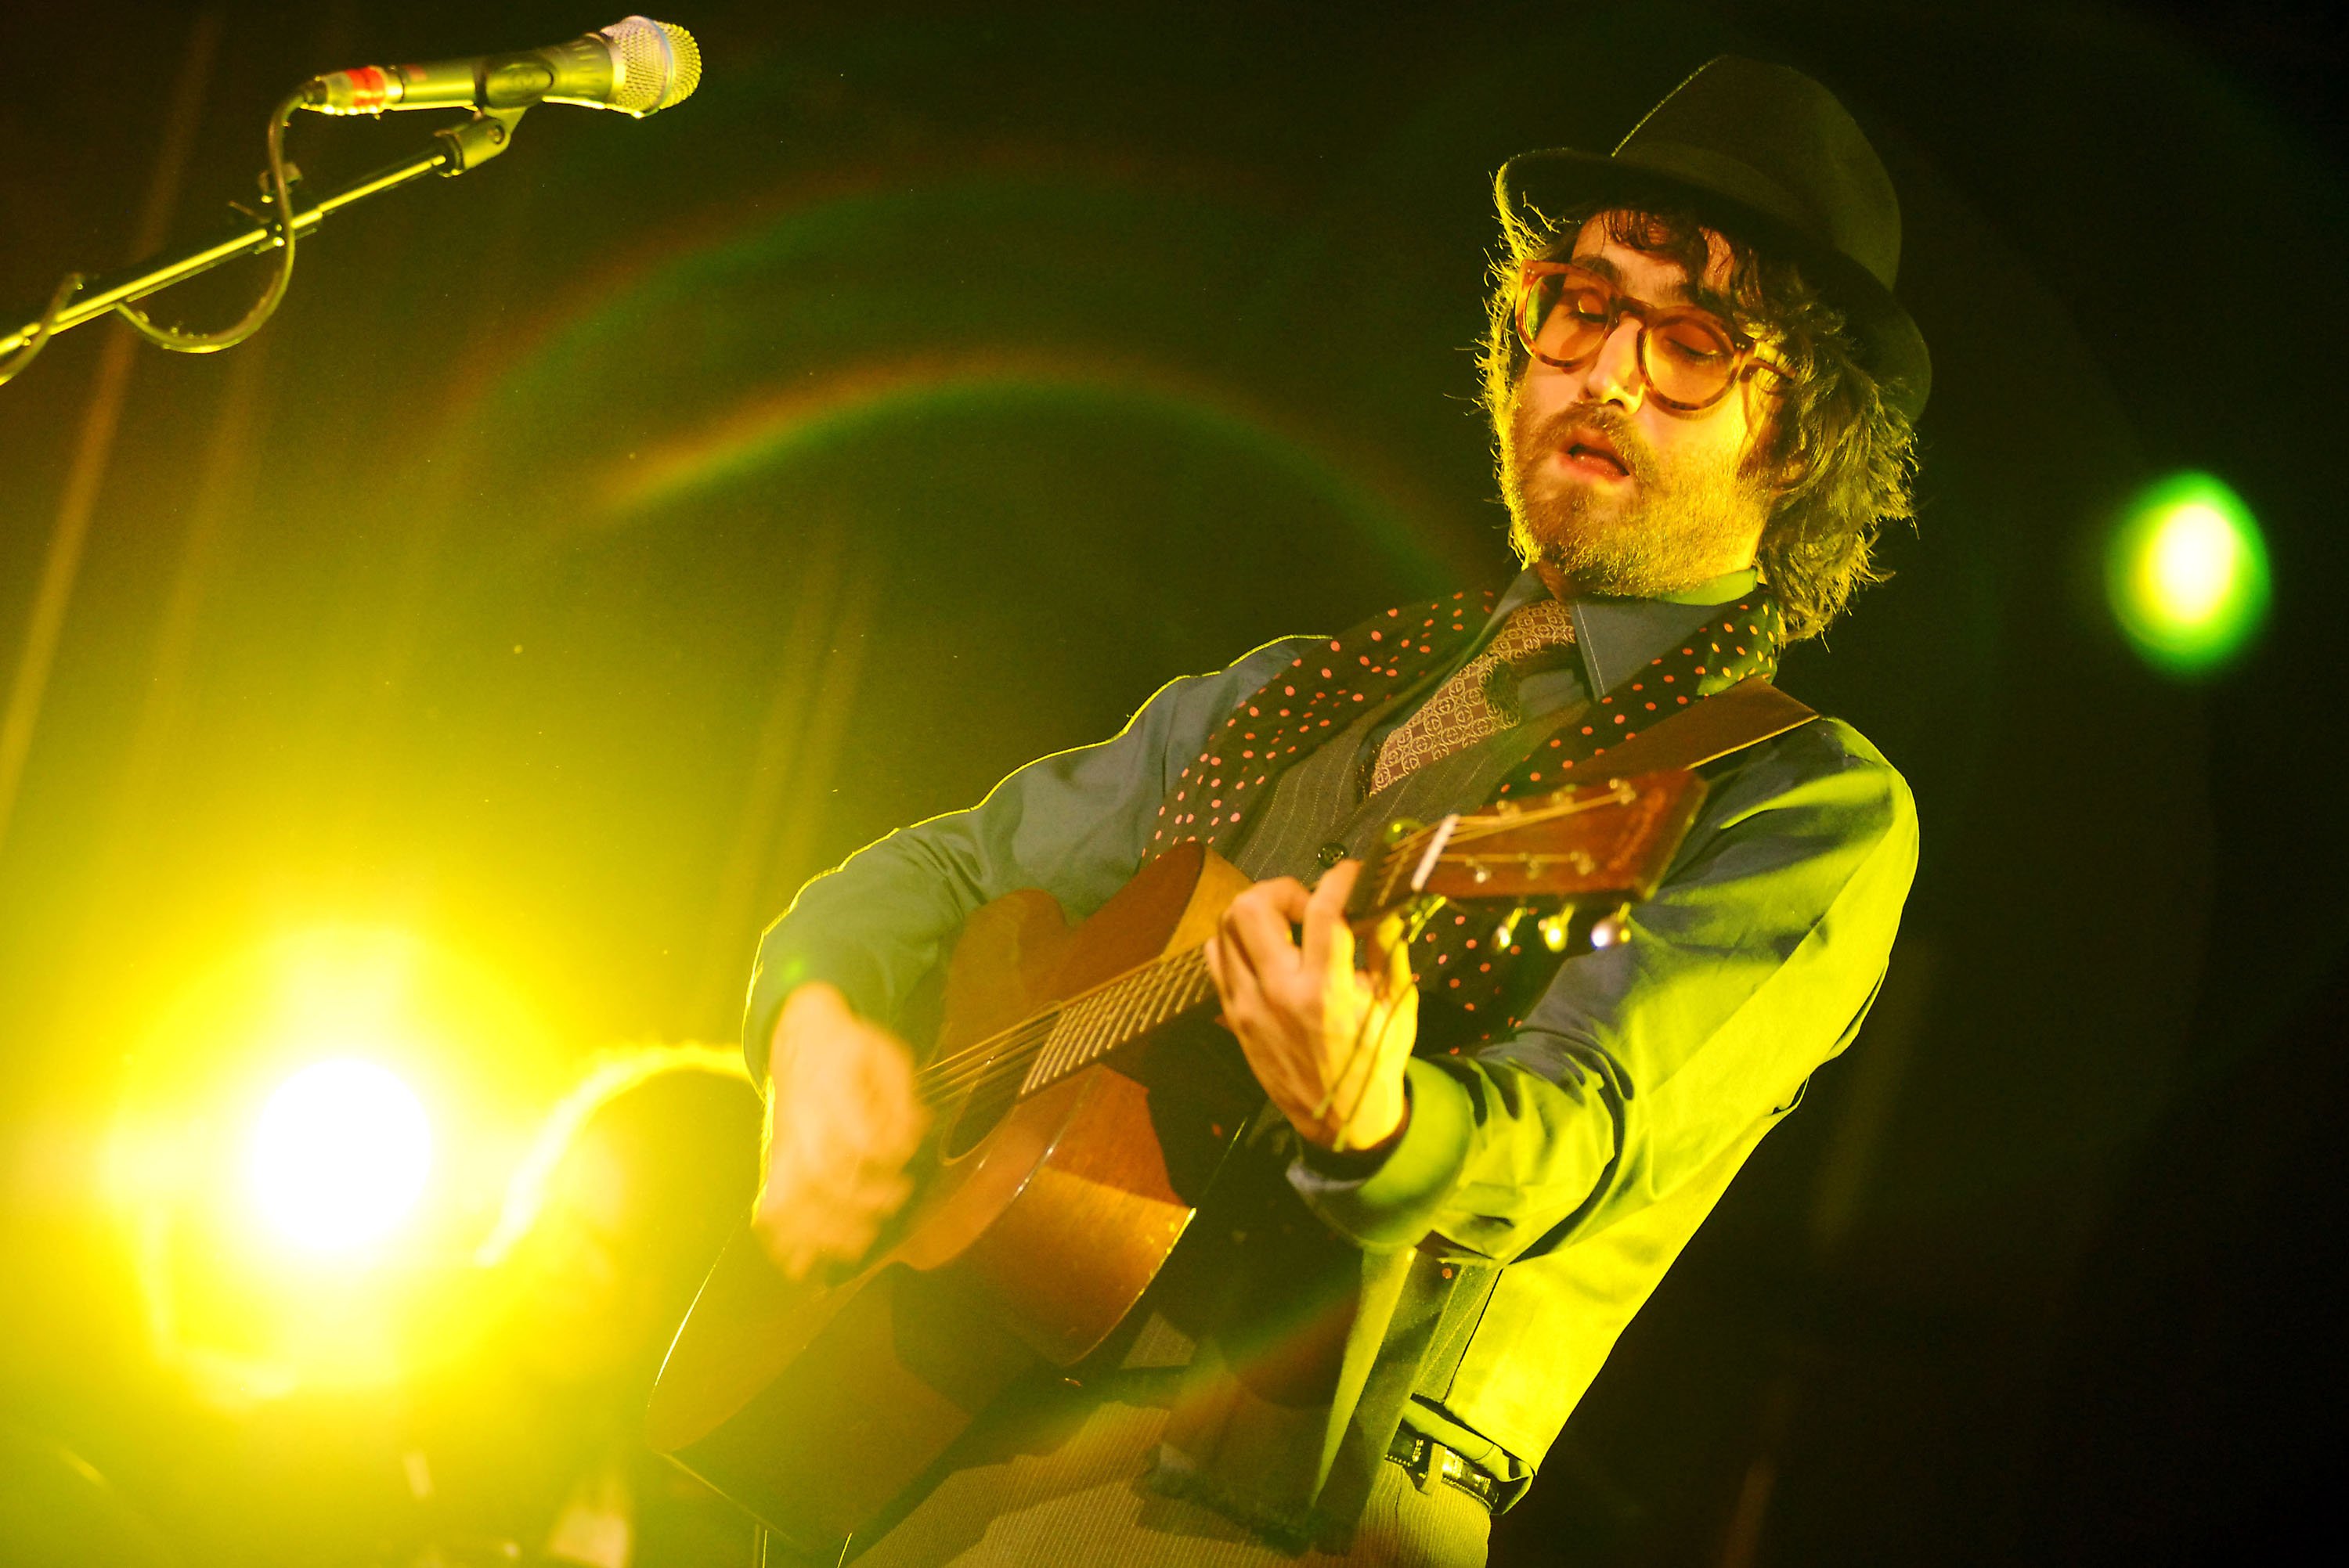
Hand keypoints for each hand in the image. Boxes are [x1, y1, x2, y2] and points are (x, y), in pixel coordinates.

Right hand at [751, 982, 929, 1279]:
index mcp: (828, 1087)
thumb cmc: (850, 1048)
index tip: (904, 1157)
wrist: (798, 1037)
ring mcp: (782, 1144)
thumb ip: (901, 1094)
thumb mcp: (885, 1052)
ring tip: (858, 1245)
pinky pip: (767, 1206)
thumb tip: (913, 1134)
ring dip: (822, 1231)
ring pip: (789, 1197)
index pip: (851, 1132)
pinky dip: (783, 1241)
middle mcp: (800, 1120)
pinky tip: (804, 1266)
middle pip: (820, 1171)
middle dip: (859, 1198)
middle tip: (897, 1197)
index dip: (881, 1154)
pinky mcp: (773, 1162)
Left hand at [1202, 860, 1417, 1151]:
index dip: (1338, 880)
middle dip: (1283, 889)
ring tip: (1287, 923)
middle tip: (1308, 904)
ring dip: (1257, 911)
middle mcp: (1278, 993)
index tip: (1351, 873)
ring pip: (1225, 927)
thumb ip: (1390, 948)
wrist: (1339, 1122)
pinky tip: (1265, 949)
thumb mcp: (1397, 1006)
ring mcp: (1246, 1005)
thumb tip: (1386, 900)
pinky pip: (1215, 957)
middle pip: (1251, 908)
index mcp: (1327, 992)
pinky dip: (1236, 940)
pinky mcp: (1232, 1015)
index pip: (1323, 914)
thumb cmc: (1375, 1060)